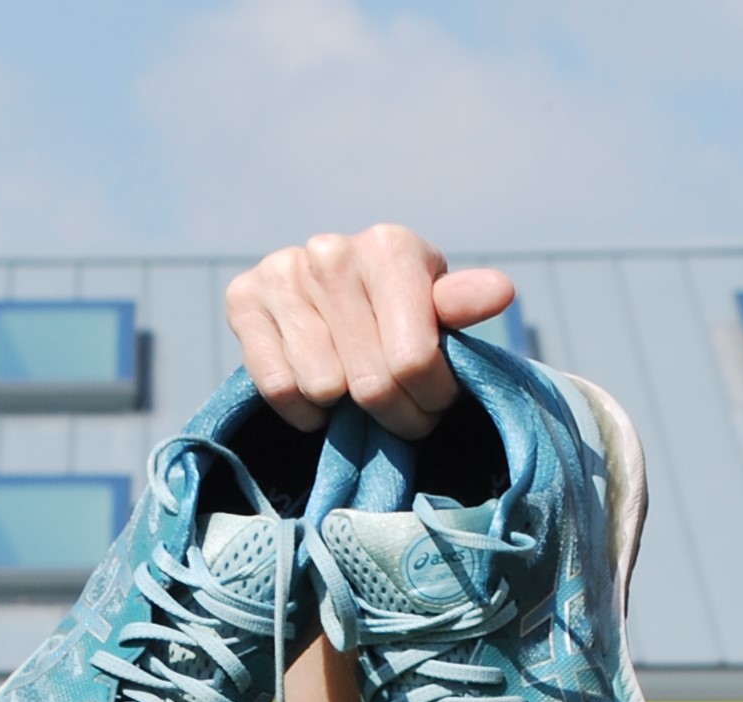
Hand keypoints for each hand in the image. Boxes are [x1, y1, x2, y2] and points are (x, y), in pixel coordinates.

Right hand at [225, 224, 515, 438]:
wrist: (336, 300)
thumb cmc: (403, 311)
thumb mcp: (439, 309)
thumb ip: (462, 306)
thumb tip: (500, 291)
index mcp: (390, 246)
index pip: (415, 362)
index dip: (432, 399)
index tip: (437, 399)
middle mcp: (331, 251)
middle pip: (371, 384)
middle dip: (397, 414)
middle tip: (403, 412)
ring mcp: (282, 272)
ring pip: (323, 388)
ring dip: (347, 411)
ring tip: (359, 392)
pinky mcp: (242, 298)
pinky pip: (279, 388)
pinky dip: (305, 410)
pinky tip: (321, 394)